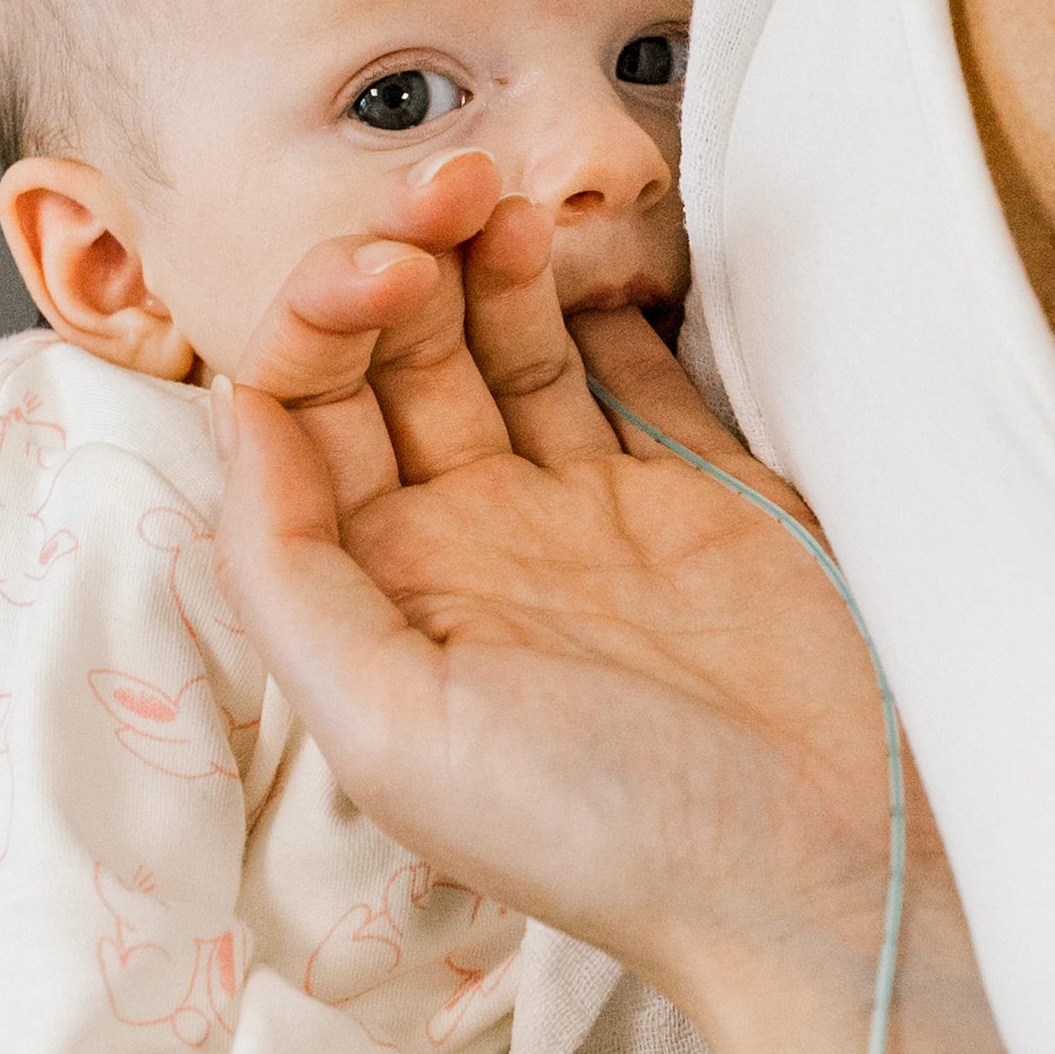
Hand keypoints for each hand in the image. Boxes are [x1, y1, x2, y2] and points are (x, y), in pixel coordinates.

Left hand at [213, 180, 910, 1026]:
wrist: (816, 867)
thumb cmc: (600, 834)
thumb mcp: (389, 729)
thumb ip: (292, 573)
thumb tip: (238, 415)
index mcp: (377, 596)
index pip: (302, 413)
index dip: (319, 318)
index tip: (382, 265)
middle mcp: (467, 545)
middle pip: (393, 360)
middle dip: (399, 260)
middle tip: (448, 186)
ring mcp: (583, 512)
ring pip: (504, 346)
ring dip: (488, 263)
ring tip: (506, 200)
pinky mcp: (694, 491)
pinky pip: (628, 367)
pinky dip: (604, 302)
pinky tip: (589, 252)